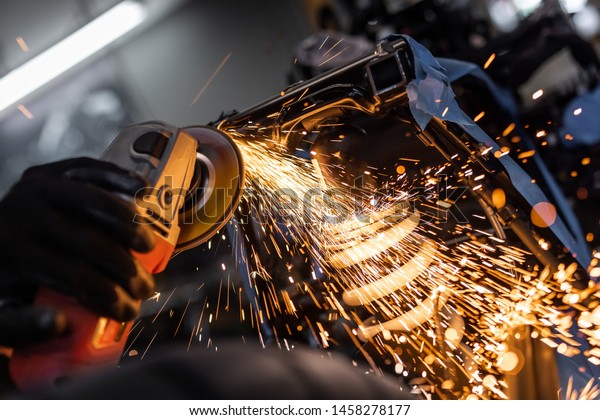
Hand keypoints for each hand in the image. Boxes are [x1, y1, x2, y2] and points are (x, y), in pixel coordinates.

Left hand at [0, 157, 155, 347]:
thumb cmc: (1, 279)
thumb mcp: (0, 311)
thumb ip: (23, 326)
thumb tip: (61, 323)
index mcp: (13, 252)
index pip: (72, 275)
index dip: (107, 294)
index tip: (129, 311)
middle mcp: (23, 214)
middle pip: (88, 240)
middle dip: (125, 266)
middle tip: (146, 287)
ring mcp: (37, 187)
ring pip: (93, 200)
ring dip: (129, 222)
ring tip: (149, 245)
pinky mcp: (49, 170)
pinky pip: (89, 168)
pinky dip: (120, 177)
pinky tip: (143, 190)